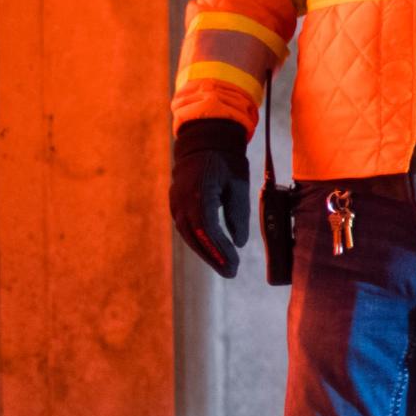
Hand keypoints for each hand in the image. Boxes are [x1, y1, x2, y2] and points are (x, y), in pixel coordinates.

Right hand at [171, 129, 250, 278]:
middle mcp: (182, 201)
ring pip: (189, 235)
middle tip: (231, 272)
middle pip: (195, 237)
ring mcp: (176, 203)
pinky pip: (186, 228)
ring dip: (205, 253)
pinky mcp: (176, 204)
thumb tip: (239, 244)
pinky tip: (213, 252)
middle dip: (213, 257)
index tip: (235, 264)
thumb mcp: (238, 185)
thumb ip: (238, 214)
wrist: (203, 143)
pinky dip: (199, 242)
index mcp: (199, 194)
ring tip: (224, 266)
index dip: (220, 250)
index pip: (208, 230)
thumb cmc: (226, 162)